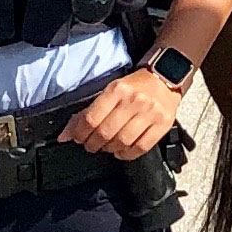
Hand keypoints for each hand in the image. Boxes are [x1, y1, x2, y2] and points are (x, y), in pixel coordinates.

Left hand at [64, 64, 182, 159]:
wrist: (166, 76)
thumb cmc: (136, 85)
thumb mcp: (110, 90)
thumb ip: (88, 112)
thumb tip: (65, 134)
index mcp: (117, 90)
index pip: (91, 118)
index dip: (80, 133)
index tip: (78, 137)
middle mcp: (134, 101)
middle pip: (105, 132)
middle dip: (93, 144)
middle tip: (90, 145)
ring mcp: (150, 113)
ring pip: (122, 142)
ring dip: (109, 149)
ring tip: (106, 147)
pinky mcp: (163, 124)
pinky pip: (141, 147)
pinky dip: (127, 154)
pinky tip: (121, 151)